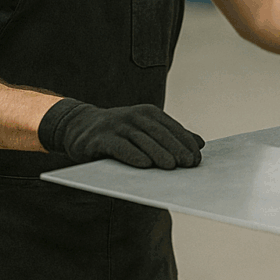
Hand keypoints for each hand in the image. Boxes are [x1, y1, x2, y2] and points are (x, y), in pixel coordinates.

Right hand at [38, 98, 204, 169]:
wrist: (80, 126)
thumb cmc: (119, 132)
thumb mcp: (145, 130)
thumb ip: (170, 136)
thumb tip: (200, 144)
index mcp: (149, 113)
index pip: (172, 128)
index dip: (185, 143)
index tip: (197, 159)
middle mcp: (135, 116)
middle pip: (160, 133)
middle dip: (176, 149)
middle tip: (189, 164)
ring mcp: (117, 125)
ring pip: (142, 140)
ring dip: (158, 153)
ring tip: (171, 167)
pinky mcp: (101, 138)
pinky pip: (120, 147)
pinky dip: (132, 155)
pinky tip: (143, 165)